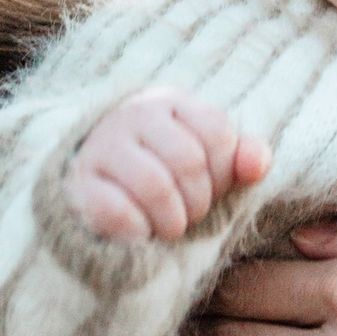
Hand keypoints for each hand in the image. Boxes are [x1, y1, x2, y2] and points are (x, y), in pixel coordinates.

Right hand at [64, 89, 268, 242]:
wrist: (95, 184)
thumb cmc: (164, 170)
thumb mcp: (207, 159)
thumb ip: (240, 157)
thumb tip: (257, 166)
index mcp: (170, 102)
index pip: (218, 133)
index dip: (223, 173)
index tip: (211, 189)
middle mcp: (133, 115)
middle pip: (188, 161)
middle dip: (199, 202)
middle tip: (190, 216)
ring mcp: (102, 146)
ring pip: (155, 186)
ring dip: (172, 221)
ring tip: (170, 228)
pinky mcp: (79, 183)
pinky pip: (117, 212)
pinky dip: (138, 231)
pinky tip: (141, 233)